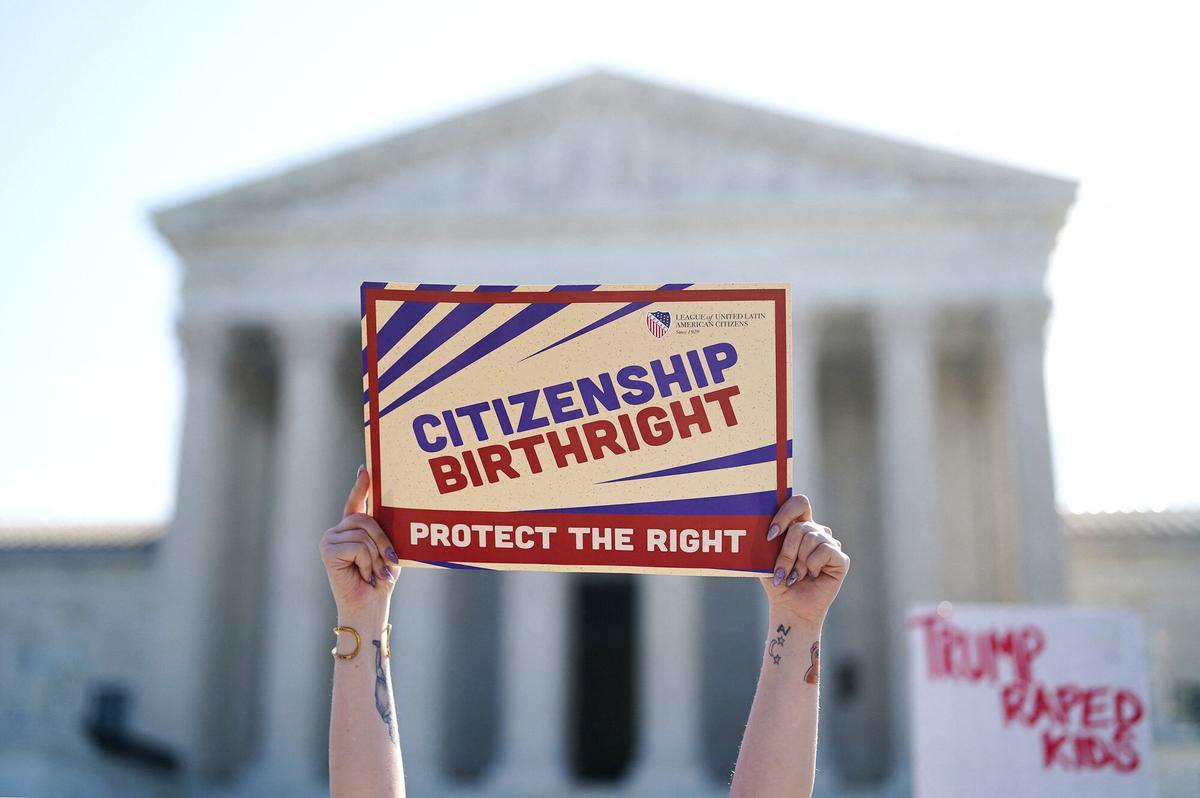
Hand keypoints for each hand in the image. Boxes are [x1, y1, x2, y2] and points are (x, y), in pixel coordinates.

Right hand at [319, 466, 399, 617]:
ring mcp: (329, 539)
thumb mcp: (388, 550)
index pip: (356, 503)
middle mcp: (338, 531)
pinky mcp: (327, 550)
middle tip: (390, 562)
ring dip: (377, 556)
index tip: (365, 468)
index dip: (361, 485)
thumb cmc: (381, 579)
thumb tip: (389, 510)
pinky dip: (368, 562)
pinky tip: (364, 575)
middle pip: (366, 519)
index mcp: (352, 530)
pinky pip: (358, 545)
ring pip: (364, 533)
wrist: (369, 606)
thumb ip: (383, 531)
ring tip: (375, 573)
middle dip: (384, 541)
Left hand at [760, 495, 848, 624]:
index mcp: (799, 526)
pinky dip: (812, 565)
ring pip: (811, 537)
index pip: (799, 503)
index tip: (771, 535)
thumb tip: (759, 522)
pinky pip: (825, 550)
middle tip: (781, 571)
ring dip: (798, 562)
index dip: (785, 514)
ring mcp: (830, 544)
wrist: (790, 607)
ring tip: (796, 576)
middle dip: (786, 551)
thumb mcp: (766, 557)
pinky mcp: (840, 558)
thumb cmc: (778, 580)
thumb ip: (767, 538)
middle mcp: (816, 532)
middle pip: (800, 526)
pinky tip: (812, 576)